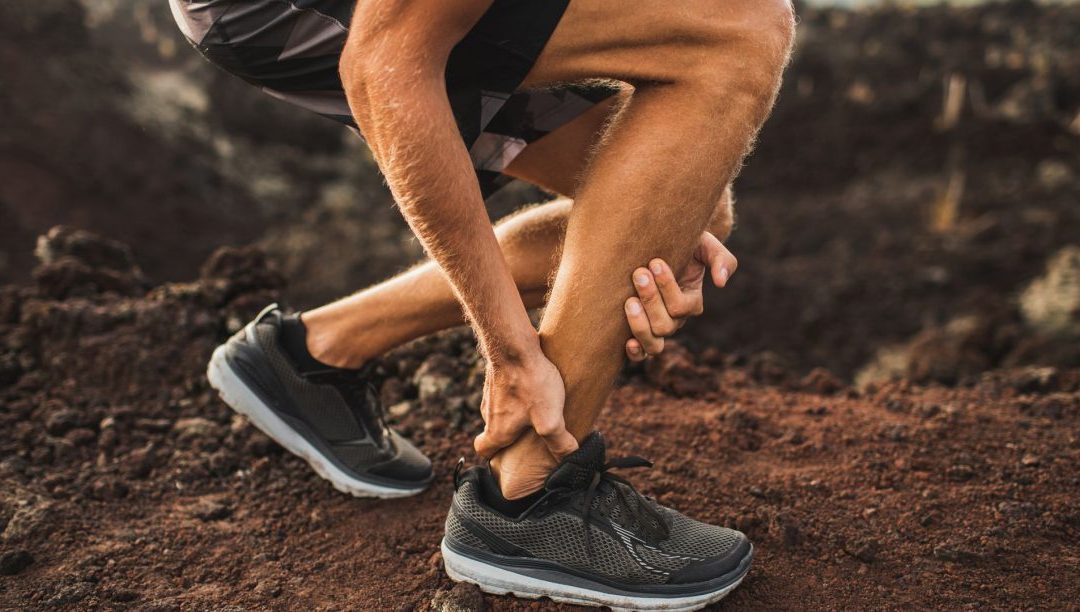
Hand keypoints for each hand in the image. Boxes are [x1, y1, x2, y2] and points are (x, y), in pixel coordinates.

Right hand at [473, 351, 578, 460]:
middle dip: (511, 434)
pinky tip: (536, 385)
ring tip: (538, 407)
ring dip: (515, 412)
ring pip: (500, 409)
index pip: (483, 451)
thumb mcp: (549, 419)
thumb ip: (559, 442)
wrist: (514, 344)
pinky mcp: (498, 374)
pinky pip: (505, 390)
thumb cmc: (530, 383)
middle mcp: (488, 412)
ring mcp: (491, 392)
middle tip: (531, 433)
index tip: (509, 456)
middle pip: (495, 430)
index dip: (494, 457)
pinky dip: (517, 392)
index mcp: (497, 430)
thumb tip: (570, 457)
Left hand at [624, 231, 737, 359]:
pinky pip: (640, 353)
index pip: (681, 306)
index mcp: (691, 302)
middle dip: (651, 300)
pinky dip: (635, 352)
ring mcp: (657, 328)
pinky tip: (626, 341)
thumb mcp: (706, 245)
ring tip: (629, 302)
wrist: (656, 244)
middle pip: (665, 325)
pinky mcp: (638, 332)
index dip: (668, 286)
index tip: (655, 262)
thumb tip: (721, 283)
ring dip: (640, 325)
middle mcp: (675, 320)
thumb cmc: (683, 244)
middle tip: (639, 274)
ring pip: (654, 344)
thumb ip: (721, 259)